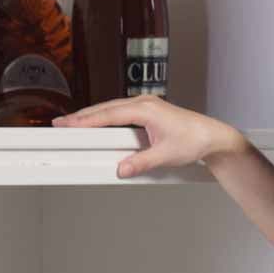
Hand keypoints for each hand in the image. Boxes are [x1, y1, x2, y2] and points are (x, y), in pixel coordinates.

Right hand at [52, 95, 247, 178]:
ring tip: (73, 126)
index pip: (108, 115)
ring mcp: (146, 106)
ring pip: (112, 110)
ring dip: (93, 117)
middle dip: (82, 117)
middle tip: (60, 126)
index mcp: (146, 109)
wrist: (213, 137)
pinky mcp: (149, 113)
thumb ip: (141, 163)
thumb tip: (121, 169)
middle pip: (105, 109)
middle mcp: (144, 103)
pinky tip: (98, 126)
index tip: (66, 126)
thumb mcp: (166, 156)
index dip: (85, 121)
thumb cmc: (195, 140)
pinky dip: (106, 119)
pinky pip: (121, 114)